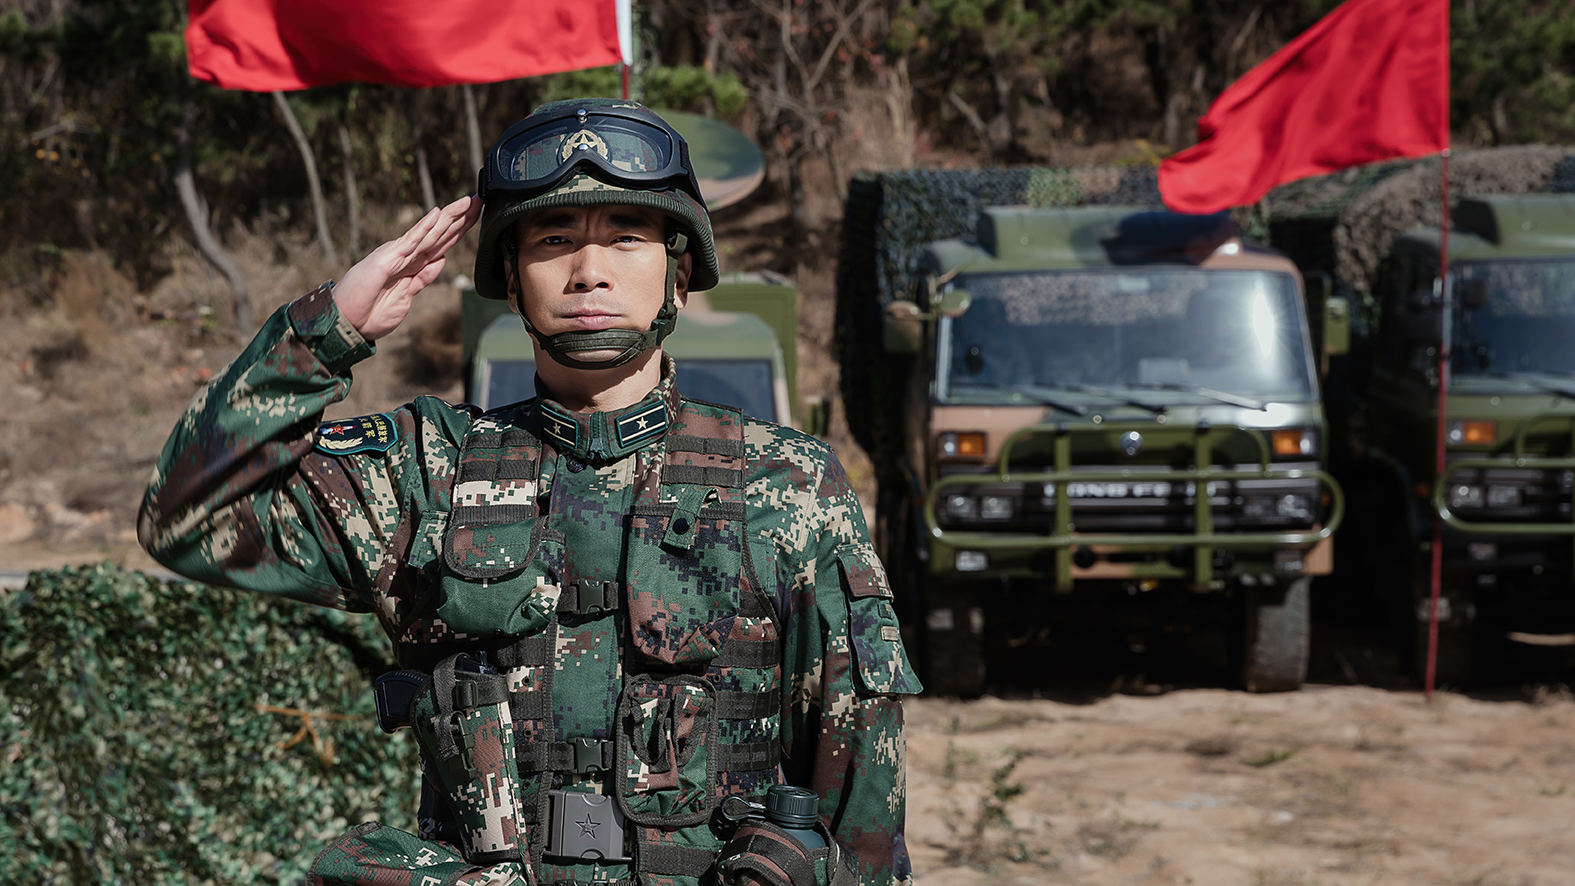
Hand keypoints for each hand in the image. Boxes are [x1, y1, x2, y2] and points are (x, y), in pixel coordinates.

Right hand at [333, 195, 481, 340]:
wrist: (345, 323)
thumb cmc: (369, 313)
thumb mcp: (406, 297)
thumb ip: (423, 279)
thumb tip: (441, 261)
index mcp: (412, 267)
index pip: (442, 245)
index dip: (459, 231)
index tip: (476, 217)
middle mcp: (407, 257)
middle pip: (439, 234)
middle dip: (460, 219)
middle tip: (479, 200)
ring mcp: (397, 256)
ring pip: (429, 233)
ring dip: (448, 218)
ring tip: (465, 202)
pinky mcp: (386, 259)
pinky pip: (410, 241)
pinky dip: (424, 228)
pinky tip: (437, 214)